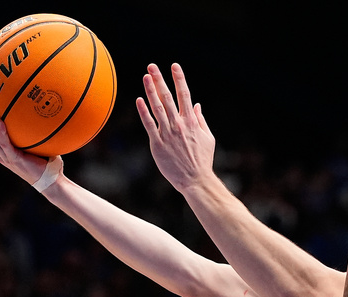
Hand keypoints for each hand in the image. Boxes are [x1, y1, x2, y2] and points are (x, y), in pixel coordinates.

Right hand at [0, 97, 55, 185]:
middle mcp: (1, 154)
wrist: (51, 182)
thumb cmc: (48, 164)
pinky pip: (5, 144)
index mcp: (4, 151)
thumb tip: (42, 110)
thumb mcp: (39, 145)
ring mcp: (6, 157)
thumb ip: (35, 132)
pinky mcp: (14, 159)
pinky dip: (1, 132)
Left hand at [136, 63, 215, 192]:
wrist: (195, 179)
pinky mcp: (157, 144)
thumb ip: (201, 120)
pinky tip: (139, 100)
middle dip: (160, 79)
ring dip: (150, 91)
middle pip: (167, 97)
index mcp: (191, 121)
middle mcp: (179, 124)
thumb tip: (197, 105)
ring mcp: (167, 133)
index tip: (174, 66)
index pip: (184, 95)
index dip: (179, 79)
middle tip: (152, 66)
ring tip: (145, 77)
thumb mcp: (208, 138)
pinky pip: (149, 124)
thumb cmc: (202, 160)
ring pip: (157, 107)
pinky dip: (143, 111)